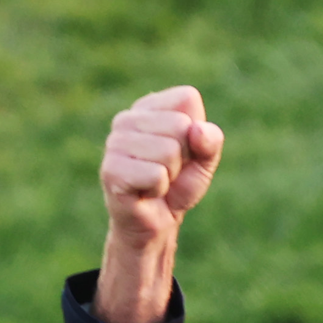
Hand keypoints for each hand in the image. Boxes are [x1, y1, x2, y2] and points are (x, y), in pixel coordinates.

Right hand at [92, 85, 222, 322]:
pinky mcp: (111, 171)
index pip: (187, 99)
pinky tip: (146, 193)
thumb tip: (196, 130)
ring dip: (171, 176)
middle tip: (168, 173)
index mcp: (148, 107)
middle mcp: (126, 119)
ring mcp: (114, 143)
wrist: (156, 224)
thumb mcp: (204, 161)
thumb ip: (210, 141)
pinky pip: (156, 175)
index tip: (183, 152)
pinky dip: (159, 190)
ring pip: (169, 152)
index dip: (195, 131)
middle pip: (180, 126)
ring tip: (156, 183)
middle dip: (184, 157)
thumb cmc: (178, 187)